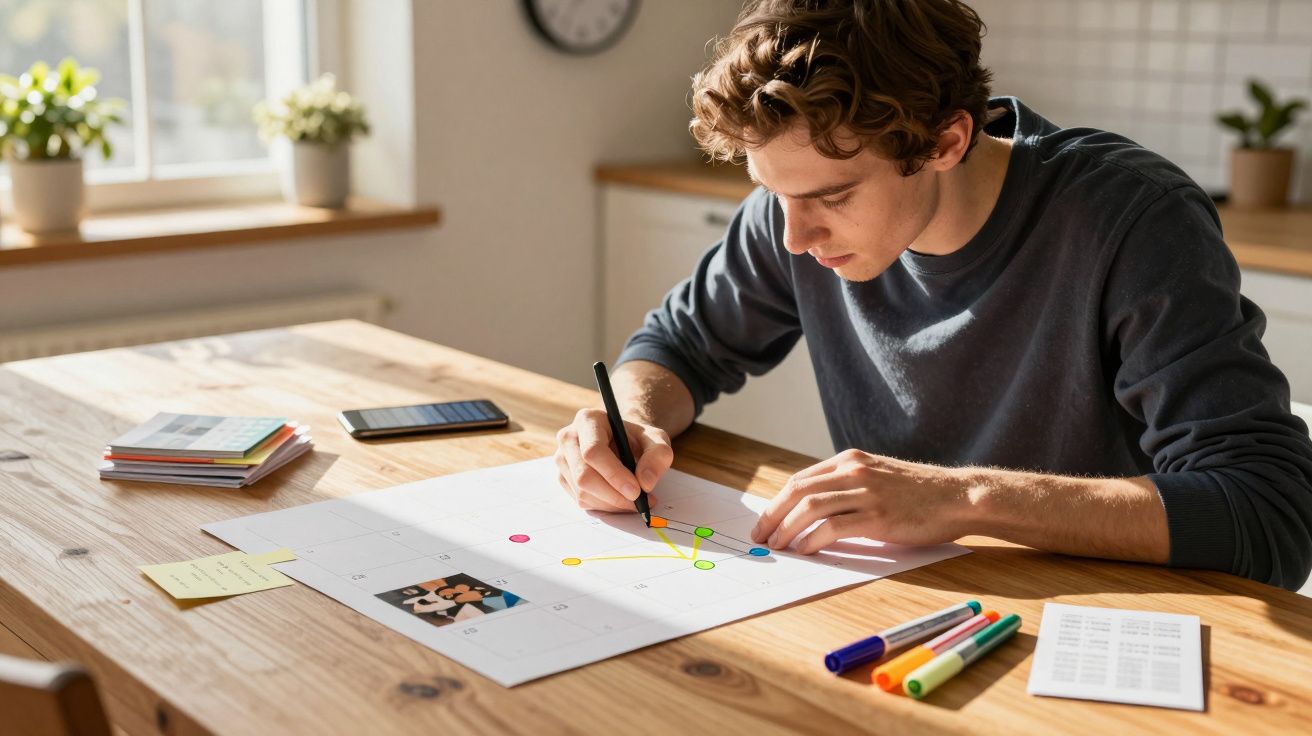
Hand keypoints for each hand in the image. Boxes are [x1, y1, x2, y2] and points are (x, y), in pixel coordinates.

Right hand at [555, 408, 674, 512]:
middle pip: (584, 476)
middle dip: (614, 495)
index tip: (636, 491)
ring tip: (634, 501)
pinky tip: (620, 499)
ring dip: (612, 504)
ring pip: (582, 492)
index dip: (614, 474)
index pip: (593, 451)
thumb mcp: (657, 440)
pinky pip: (581, 501)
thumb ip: (658, 456)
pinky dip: (605, 506)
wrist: (624, 443)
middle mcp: (569, 437)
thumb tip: (645, 483)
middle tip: (639, 503)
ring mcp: (562, 459)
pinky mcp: (563, 478)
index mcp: (588, 420)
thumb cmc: (637, 439)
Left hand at [750, 449, 973, 553]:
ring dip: (787, 529)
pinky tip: (806, 550)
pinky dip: (813, 539)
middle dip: (772, 514)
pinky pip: (833, 527)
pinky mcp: (878, 516)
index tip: (766, 520)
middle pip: (797, 490)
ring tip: (779, 546)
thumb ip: (849, 485)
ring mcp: (866, 492)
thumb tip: (814, 509)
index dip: (777, 501)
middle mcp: (854, 471)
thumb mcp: (879, 477)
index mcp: (851, 459)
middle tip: (761, 536)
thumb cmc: (920, 493)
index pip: (801, 479)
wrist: (958, 497)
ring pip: (810, 507)